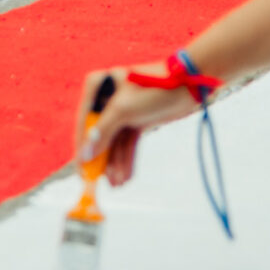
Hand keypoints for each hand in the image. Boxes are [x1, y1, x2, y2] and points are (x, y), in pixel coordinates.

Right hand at [74, 65, 197, 185]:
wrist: (188, 86)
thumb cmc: (154, 88)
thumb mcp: (123, 109)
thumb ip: (102, 132)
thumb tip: (84, 155)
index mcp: (98, 86)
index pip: (84, 121)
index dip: (82, 147)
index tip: (81, 169)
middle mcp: (107, 98)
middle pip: (99, 134)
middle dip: (102, 159)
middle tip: (100, 182)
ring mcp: (122, 111)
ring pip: (114, 142)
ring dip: (115, 163)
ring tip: (117, 183)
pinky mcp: (136, 121)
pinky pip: (127, 144)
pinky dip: (126, 159)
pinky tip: (125, 176)